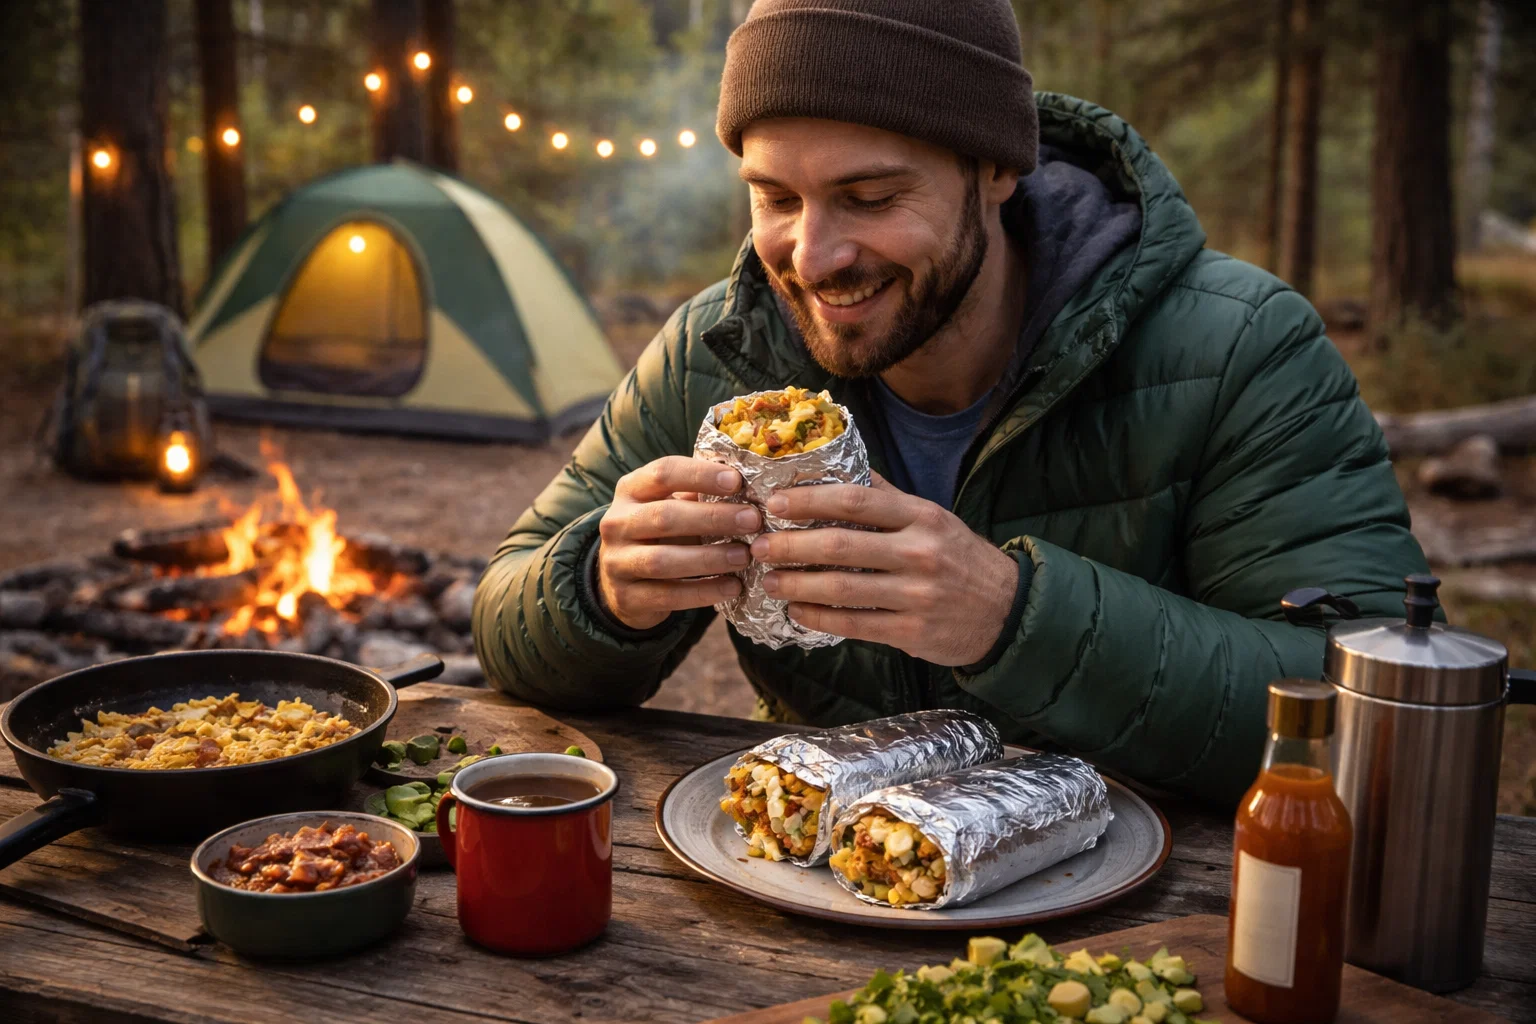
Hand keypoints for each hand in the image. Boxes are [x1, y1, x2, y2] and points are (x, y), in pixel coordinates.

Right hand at [597, 457, 761, 630]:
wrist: (620, 583)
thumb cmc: (658, 535)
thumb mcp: (669, 507)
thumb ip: (698, 496)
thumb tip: (748, 487)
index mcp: (630, 490)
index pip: (663, 473)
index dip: (700, 475)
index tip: (737, 481)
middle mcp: (617, 523)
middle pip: (664, 516)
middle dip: (712, 518)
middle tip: (752, 521)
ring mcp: (616, 562)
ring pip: (663, 560)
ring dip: (709, 558)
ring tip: (744, 557)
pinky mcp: (626, 598)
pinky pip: (668, 596)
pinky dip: (703, 592)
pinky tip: (733, 587)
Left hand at [750, 475, 1018, 665]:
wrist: (1007, 610)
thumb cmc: (958, 558)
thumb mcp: (932, 518)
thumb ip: (887, 497)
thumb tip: (838, 465)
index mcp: (922, 516)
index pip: (857, 501)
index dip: (811, 500)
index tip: (775, 503)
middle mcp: (920, 551)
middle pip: (842, 545)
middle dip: (792, 546)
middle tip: (758, 546)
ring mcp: (917, 593)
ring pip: (843, 587)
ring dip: (797, 583)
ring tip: (769, 580)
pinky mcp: (912, 631)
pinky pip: (854, 624)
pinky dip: (819, 617)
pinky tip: (796, 610)